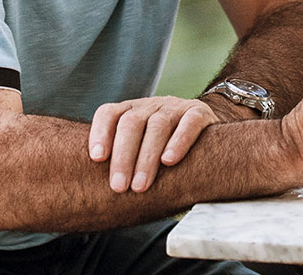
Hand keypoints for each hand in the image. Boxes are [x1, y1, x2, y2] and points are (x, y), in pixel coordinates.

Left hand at [89, 96, 219, 192]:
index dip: (100, 133)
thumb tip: (93, 196)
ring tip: (141, 186)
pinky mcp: (200, 113)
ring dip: (147, 157)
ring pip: (158, 125)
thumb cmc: (163, 153)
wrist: (209, 138)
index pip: (109, 113)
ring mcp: (175, 107)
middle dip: (123, 156)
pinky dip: (179, 141)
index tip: (97, 159)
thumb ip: (122, 162)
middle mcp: (151, 106)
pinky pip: (189, 123)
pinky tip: (169, 161)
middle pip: (131, 123)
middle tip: (119, 187)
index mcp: (131, 111)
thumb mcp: (139, 150)